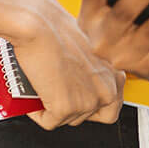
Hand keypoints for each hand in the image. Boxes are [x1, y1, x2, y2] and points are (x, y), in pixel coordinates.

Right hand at [8, 0, 126, 129]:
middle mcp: (108, 89)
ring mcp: (88, 101)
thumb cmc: (58, 29)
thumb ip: (92, 72)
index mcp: (115, 74)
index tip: (78, 99)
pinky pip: (49, 123)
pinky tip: (33, 96)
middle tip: (58, 95)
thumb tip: (80, 86)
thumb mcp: (88, 51)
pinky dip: (37, 113)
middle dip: (73, 109)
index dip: (92, 105)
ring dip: (54, 109)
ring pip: (68, 120)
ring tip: (44, 89)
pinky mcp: (66, 108)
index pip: (112, 107)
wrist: (40, 24)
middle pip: (91, 117)